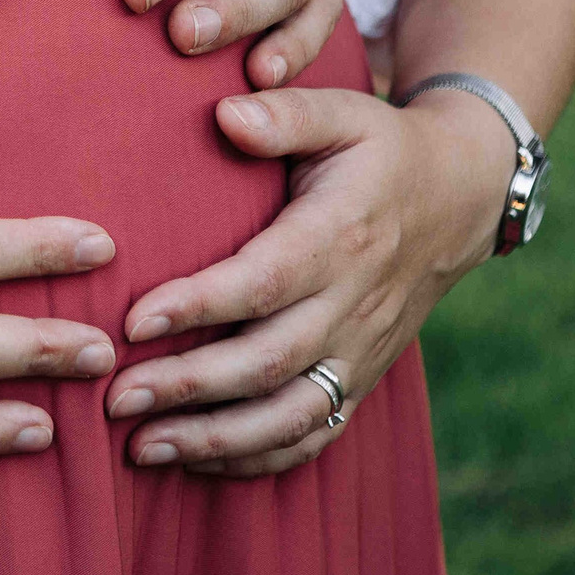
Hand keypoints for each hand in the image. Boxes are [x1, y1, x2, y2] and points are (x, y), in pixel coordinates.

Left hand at [98, 84, 511, 475]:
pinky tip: (195, 461)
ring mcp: (360, 351)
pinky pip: (313, 435)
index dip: (198, 307)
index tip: (132, 322)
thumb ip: (286, 114)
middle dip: (187, 387)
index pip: (264, 282)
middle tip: (114, 398)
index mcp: (340, 237)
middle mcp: (352, 304)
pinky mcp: (361, 379)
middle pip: (267, 362)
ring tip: (142, 448)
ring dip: (214, 439)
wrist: (459, 200)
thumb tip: (226, 116)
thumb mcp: (346, 113)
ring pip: (289, 415)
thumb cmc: (381, 150)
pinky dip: (256, 460)